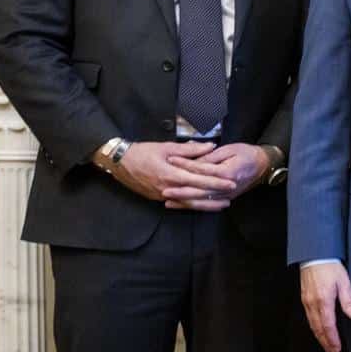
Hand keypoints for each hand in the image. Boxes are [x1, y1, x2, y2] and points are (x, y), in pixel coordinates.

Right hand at [109, 140, 237, 207]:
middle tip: (231, 197)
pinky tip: (202, 204)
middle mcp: (168, 189)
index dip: (216, 183)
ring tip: (221, 204)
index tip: (230, 183)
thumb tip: (211, 147)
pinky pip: (178, 203)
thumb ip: (191, 150)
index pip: (199, 181)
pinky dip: (192, 204)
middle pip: (196, 197)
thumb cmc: (143, 152)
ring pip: (188, 203)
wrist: (119, 162)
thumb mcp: (167, 147)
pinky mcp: (157, 198)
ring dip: (205, 204)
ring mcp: (162, 195)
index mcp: (171, 175)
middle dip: (214, 198)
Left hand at [164, 143, 271, 209]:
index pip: (201, 169)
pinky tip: (183, 206)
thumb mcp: (229, 149)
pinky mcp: (227, 198)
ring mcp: (227, 194)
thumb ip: (210, 156)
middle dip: (181, 192)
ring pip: (203, 201)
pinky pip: (208, 205)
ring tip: (168, 201)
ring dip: (185, 203)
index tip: (171, 160)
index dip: (185, 164)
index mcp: (226, 172)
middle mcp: (226, 187)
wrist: (264, 165)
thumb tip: (194, 161)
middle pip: (200, 191)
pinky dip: (194, 206)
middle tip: (164, 191)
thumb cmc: (247, 154)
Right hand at [300, 261, 350, 351]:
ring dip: (319, 337)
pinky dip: (314, 328)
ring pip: (312, 325)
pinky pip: (309, 318)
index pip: (328, 326)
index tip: (338, 348)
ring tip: (327, 346)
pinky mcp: (304, 299)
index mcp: (324, 301)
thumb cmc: (331, 268)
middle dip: (326, 342)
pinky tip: (319, 331)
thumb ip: (349, 301)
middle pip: (318, 329)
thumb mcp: (344, 283)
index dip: (333, 339)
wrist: (315, 256)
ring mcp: (306, 302)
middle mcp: (312, 304)